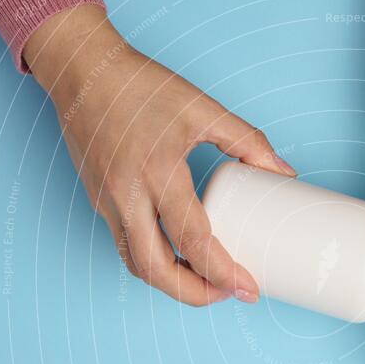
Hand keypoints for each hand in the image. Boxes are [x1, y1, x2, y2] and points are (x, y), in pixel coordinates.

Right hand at [24, 5, 295, 304]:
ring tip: (207, 281)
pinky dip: (153, 263)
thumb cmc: (142, 85)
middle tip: (229, 294)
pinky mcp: (98, 202)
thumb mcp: (204, 109)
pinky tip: (178, 258)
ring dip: (171, 283)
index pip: (193, 240)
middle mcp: (127, 195)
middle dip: (195, 294)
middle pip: (157, 270)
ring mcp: (107, 203)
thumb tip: (283, 173)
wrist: (81, 69)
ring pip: (137, 265)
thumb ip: (248, 141)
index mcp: (158, 172)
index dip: (223, 273)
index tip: (248, 287)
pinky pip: (125, 246)